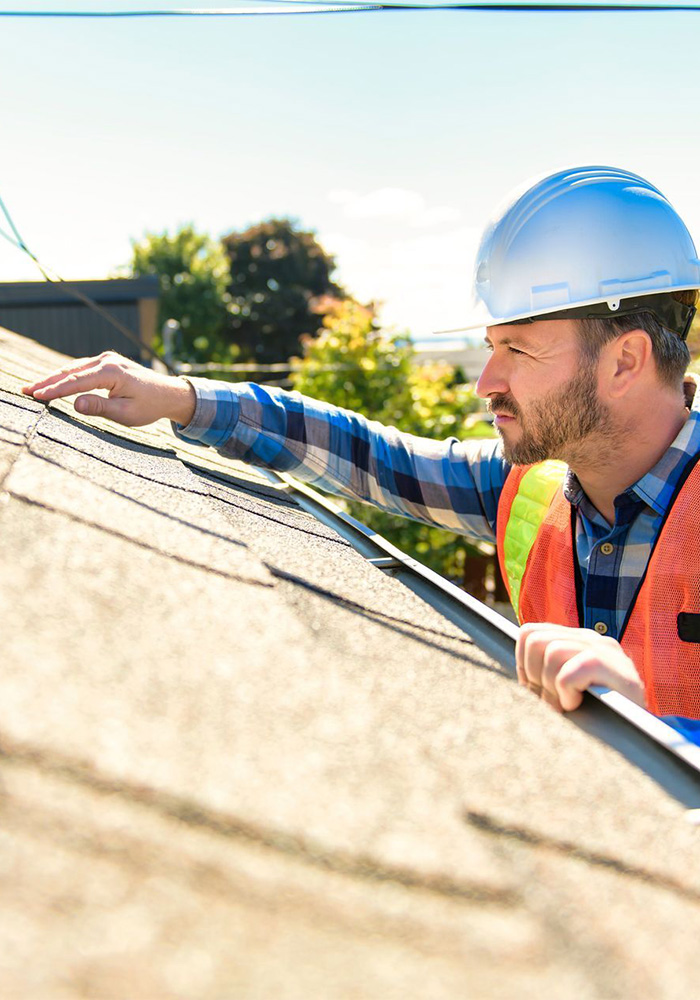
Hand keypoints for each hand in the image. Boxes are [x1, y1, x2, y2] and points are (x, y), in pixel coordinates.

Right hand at [22, 351, 195, 427]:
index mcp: (111, 372)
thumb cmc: (149, 406)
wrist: (167, 394)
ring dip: (53, 377)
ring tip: (33, 387)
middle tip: (25, 390)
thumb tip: (75, 403)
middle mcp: (107, 360)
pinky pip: (81, 368)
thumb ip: (100, 407)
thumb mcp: (125, 412)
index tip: (36, 397)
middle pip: (70, 371)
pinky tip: (52, 382)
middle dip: (47, 382)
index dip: (54, 390)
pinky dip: (66, 375)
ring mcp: (107, 359)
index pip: (76, 382)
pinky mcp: (107, 362)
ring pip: (73, 367)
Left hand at [515, 622, 645, 711]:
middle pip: (535, 640)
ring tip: (566, 705)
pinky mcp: (616, 669)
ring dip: (551, 688)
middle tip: (552, 701)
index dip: (523, 664)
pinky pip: (571, 673)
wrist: (641, 739)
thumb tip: (514, 677)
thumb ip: (542, 675)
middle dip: (535, 677)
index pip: (529, 633)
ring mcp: (606, 650)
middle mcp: (591, 638)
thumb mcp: (563, 690)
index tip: (535, 689)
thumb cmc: (594, 717)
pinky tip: (577, 705)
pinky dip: (567, 693)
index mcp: (575, 639)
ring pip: (552, 652)